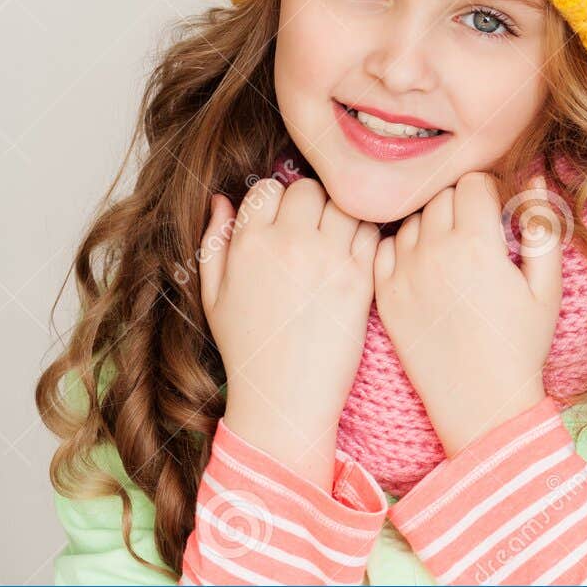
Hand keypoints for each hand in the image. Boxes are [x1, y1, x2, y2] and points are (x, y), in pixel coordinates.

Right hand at [198, 176, 380, 488]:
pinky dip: (368, 238)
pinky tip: (356, 258)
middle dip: (311, 204)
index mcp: (249, 244)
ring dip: (342, 216)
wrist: (284, 398)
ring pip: (345, 204)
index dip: (277, 202)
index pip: (269, 188)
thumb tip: (222, 199)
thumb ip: (214, 242)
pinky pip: (373, 233)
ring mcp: (328, 259)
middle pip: (310, 189)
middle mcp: (289, 244)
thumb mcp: (214, 296)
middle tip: (313, 231)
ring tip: (337, 241)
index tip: (283, 223)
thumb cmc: (247, 349)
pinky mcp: (360, 279)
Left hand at [374, 172, 563, 457]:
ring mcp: (404, 274)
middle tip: (477, 231)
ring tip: (452, 251)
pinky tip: (425, 265)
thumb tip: (534, 179)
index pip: (473, 182)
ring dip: (431, 223)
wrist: (481, 402)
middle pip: (441, 194)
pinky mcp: (385, 295)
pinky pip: (385, 246)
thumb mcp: (547, 286)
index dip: (490, 191)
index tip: (498, 212)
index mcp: (478, 245)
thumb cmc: (521, 344)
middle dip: (461, 203)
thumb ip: (542, 226)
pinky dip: (403, 247)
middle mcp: (435, 253)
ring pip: (412, 218)